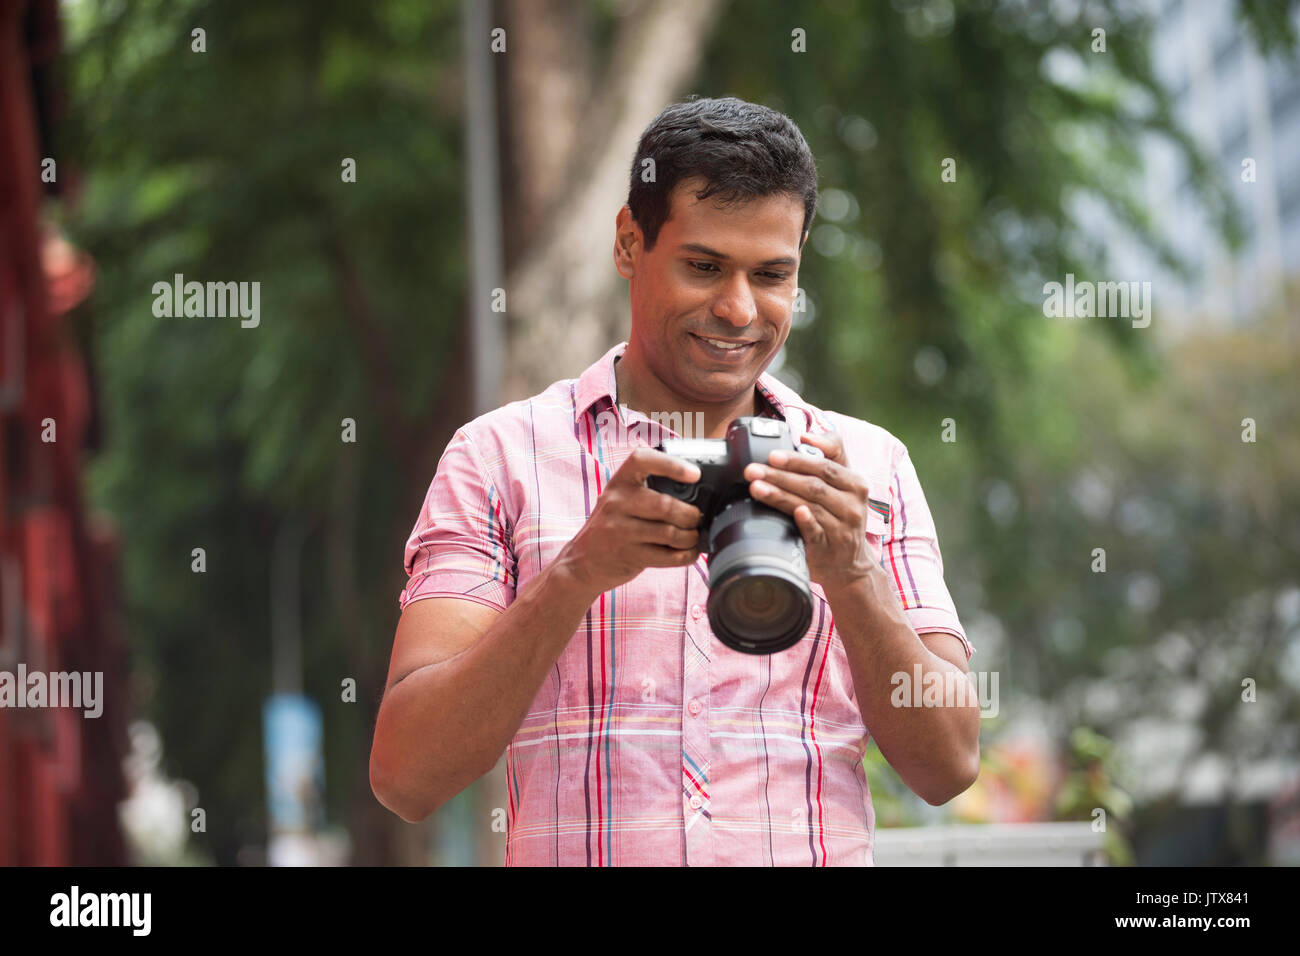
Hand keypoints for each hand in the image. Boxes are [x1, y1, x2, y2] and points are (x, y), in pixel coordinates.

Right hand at [556, 447, 703, 596]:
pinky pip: (668, 556)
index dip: (671, 465)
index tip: (694, 474)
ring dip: (690, 537)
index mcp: (619, 482)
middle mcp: (616, 503)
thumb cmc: (611, 525)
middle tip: (696, 518)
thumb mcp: (620, 499)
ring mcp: (621, 531)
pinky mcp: (629, 556)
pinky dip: (686, 555)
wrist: (583, 561)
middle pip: (665, 505)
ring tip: (692, 537)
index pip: (642, 460)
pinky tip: (688, 552)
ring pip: (670, 533)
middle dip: (691, 515)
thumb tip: (696, 490)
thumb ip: (647, 490)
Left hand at [742, 429, 874, 593]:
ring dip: (780, 496)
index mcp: (855, 484)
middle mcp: (852, 505)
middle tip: (752, 470)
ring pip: (809, 506)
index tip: (772, 455)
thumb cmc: (840, 515)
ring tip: (756, 488)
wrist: (849, 564)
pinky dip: (805, 521)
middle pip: (814, 485)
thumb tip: (807, 435)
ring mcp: (842, 528)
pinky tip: (794, 512)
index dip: (797, 460)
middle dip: (780, 476)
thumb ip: (830, 453)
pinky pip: (816, 532)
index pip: (825, 466)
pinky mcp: (830, 548)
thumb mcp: (843, 483)